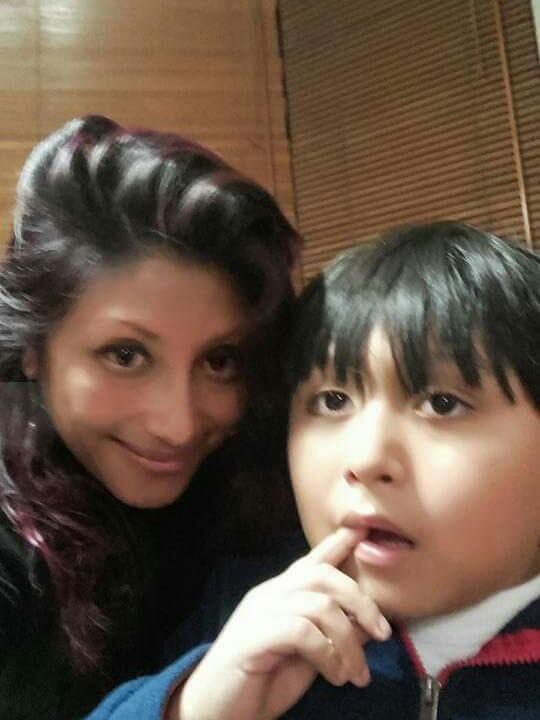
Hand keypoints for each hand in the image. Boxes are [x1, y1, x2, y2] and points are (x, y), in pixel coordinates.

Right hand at [173, 528, 390, 719]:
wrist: (215, 713)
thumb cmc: (262, 684)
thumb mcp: (310, 657)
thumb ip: (334, 636)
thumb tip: (369, 623)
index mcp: (280, 594)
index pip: (311, 561)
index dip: (337, 544)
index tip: (361, 531)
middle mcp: (270, 594)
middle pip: (323, 575)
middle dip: (361, 600)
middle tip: (382, 633)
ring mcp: (260, 612)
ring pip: (320, 605)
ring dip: (349, 641)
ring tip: (355, 673)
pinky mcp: (254, 636)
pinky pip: (302, 632)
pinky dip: (328, 654)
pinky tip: (334, 676)